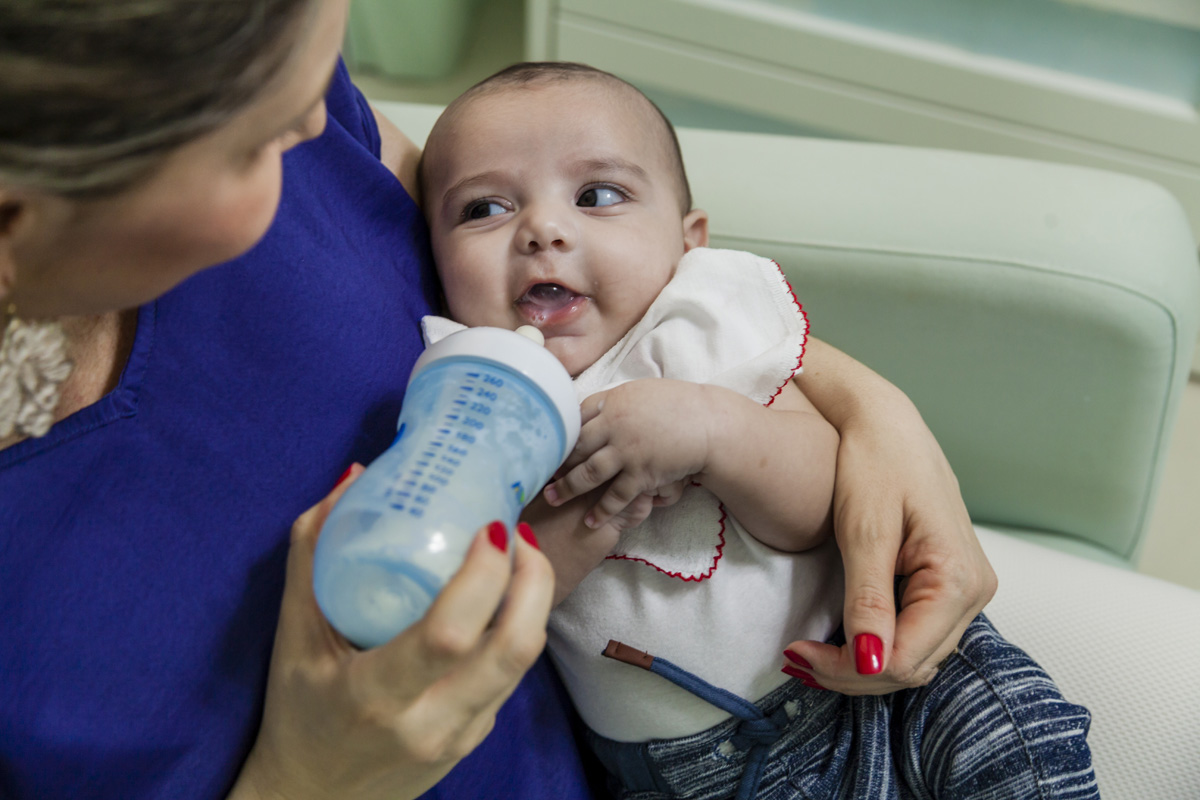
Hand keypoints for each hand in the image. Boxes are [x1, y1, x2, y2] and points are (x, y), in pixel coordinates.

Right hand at [228, 465, 554, 799]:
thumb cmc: (296, 717)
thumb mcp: (291, 639)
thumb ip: (311, 556)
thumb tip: (351, 477)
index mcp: (376, 696)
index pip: (450, 634)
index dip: (483, 576)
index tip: (490, 527)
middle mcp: (429, 721)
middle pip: (514, 648)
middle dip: (533, 579)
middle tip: (517, 530)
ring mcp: (461, 736)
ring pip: (523, 661)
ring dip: (532, 599)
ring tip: (518, 552)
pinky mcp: (476, 740)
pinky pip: (509, 676)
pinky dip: (513, 628)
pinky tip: (499, 597)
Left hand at [543, 380, 709, 529]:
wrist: (709, 423)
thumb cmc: (677, 404)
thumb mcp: (639, 393)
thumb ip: (612, 403)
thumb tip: (589, 410)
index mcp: (612, 403)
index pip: (574, 419)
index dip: (557, 434)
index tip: (543, 445)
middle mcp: (614, 426)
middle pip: (574, 448)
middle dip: (554, 463)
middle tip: (534, 475)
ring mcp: (627, 451)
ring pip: (588, 473)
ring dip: (567, 488)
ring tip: (552, 499)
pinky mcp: (642, 473)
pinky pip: (616, 495)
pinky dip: (602, 510)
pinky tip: (590, 521)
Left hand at [782, 392, 995, 694]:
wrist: (885, 423)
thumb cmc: (876, 461)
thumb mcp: (864, 531)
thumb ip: (869, 599)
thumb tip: (870, 662)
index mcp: (959, 577)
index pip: (905, 658)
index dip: (849, 669)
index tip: (799, 654)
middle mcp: (974, 589)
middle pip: (913, 666)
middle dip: (853, 672)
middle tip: (798, 656)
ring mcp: (965, 589)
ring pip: (915, 657)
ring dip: (864, 664)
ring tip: (812, 649)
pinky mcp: (948, 584)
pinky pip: (916, 633)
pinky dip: (877, 644)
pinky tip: (840, 635)